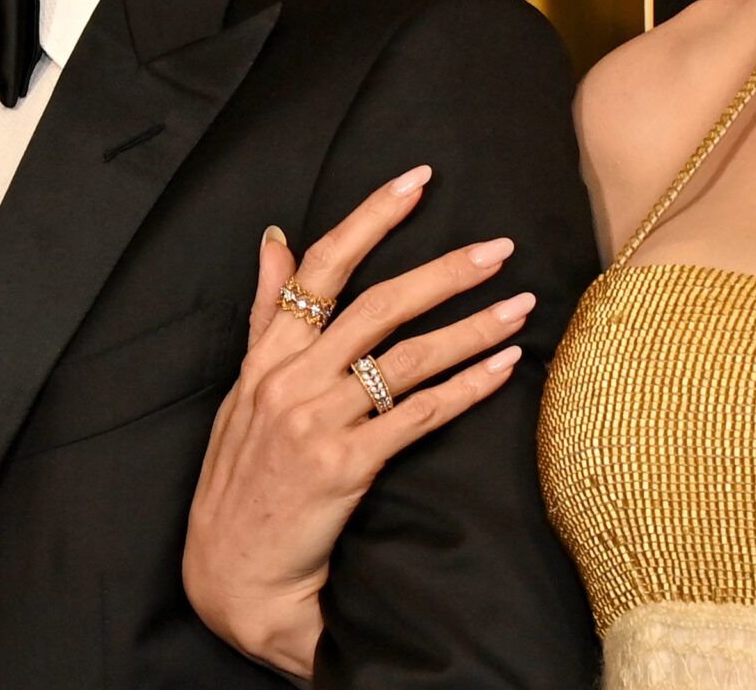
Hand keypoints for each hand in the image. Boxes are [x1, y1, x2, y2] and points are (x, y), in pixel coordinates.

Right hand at [183, 165, 536, 677]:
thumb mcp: (242, 390)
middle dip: (446, 271)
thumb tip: (277, 237)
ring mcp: (317, 423)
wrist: (233, 574)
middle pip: (379, 304)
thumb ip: (268, 313)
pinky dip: (468, 388)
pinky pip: (419, 415)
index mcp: (267, 356)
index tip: (418, 180)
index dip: (371, 218)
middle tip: (499, 247)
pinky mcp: (345, 467)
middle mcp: (290, 381)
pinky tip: (506, 368)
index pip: (321, 269)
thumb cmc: (242, 481)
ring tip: (522, 305)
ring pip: (409, 357)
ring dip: (473, 326)